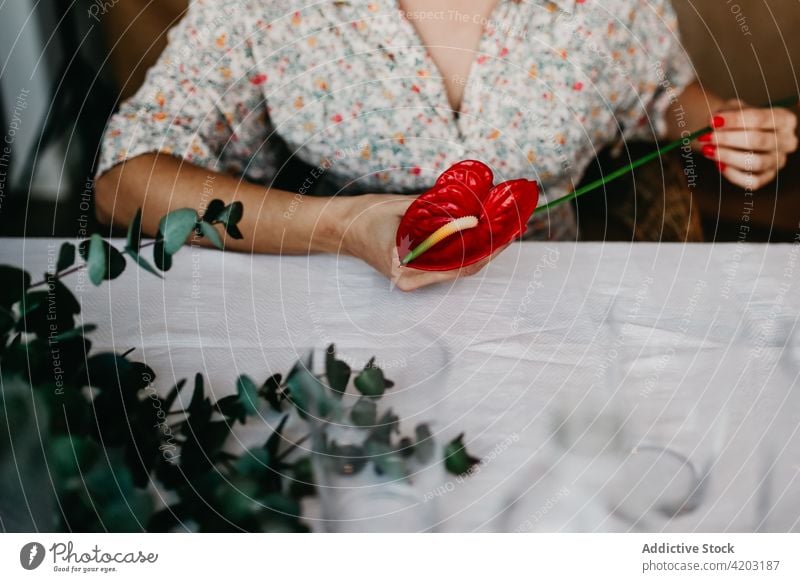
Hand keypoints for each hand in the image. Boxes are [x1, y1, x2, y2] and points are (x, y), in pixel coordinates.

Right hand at [341, 194, 501, 291]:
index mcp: (406, 270)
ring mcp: (415, 276)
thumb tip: (472, 212)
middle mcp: (412, 279)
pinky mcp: (418, 268)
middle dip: (491, 248)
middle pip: (463, 268)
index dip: (485, 249)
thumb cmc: (365, 216)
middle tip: (513, 226)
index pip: (457, 265)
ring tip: (506, 228)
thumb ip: (435, 212)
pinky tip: (485, 232)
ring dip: (483, 248)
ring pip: (459, 265)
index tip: (504, 232)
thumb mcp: (401, 208)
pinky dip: (468, 246)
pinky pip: (449, 260)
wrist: (340, 225)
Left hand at [698, 99, 798, 189]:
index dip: (735, 120)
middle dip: (729, 139)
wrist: (731, 134)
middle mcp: (787, 141)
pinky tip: (719, 164)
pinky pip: (752, 181)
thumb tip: (714, 121)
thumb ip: (724, 114)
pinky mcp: (768, 177)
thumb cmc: (734, 120)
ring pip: (756, 162)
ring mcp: (779, 161)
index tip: (713, 121)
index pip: (761, 119)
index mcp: (785, 119)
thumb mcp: (731, 109)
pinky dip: (733, 174)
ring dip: (728, 157)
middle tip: (707, 137)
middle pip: (759, 141)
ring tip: (708, 150)